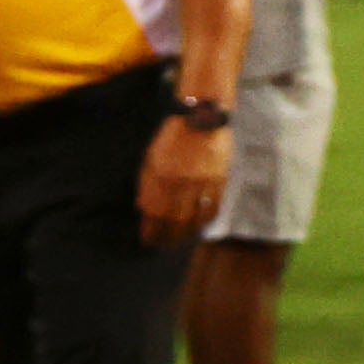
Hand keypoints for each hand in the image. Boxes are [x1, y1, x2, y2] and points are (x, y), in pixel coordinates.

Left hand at [134, 117, 226, 247]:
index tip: (149, 241)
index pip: (153, 214)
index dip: (151, 232)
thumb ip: (148, 183)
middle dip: (168, 237)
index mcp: (159, 177)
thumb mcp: (151, 158)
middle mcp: (180, 184)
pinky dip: (205, 220)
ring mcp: (201, 183)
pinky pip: (212, 208)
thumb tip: (144, 207)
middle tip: (164, 245)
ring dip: (186, 233)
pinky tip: (199, 225)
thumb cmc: (172, 138)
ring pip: (193, 218)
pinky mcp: (219, 180)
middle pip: (174, 221)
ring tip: (181, 239)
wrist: (202, 118)